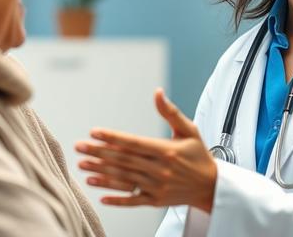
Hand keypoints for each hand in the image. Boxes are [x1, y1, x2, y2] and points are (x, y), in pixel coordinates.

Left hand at [75, 88, 216, 212]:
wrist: (211, 186)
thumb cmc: (199, 155)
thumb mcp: (188, 130)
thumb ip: (170, 112)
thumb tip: (157, 92)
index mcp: (167, 151)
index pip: (133, 143)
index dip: (112, 138)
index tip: (94, 132)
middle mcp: (160, 170)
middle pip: (124, 160)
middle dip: (99, 153)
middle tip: (80, 147)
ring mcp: (157, 187)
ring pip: (124, 179)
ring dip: (101, 173)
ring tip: (83, 166)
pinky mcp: (156, 200)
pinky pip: (133, 200)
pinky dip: (116, 199)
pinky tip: (100, 194)